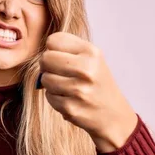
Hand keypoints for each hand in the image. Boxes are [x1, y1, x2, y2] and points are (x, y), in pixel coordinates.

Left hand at [37, 32, 137, 151]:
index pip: (53, 40)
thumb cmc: (96, 82)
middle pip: (45, 58)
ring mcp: (78, 90)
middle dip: (48, 66)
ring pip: (45, 78)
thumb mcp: (91, 58)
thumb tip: (42, 52)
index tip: (62, 57)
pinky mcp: (70, 108)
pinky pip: (48, 96)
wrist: (113, 114)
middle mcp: (86, 70)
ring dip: (51, 83)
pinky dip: (55, 97)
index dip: (53, 49)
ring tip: (66, 87)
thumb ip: (67, 48)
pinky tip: (68, 98)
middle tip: (59, 72)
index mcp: (91, 52)